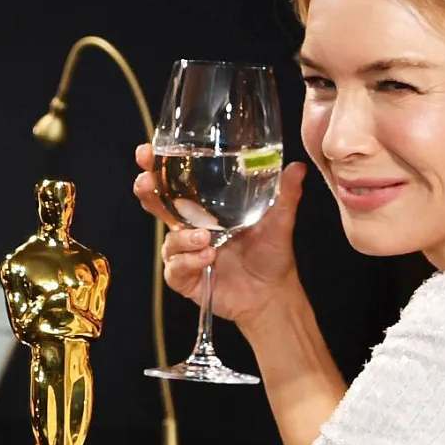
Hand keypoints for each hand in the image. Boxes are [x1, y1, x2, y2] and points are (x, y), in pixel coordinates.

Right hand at [133, 145, 309, 325]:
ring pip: (169, 240)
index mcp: (205, 210)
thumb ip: (285, 195)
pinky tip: (207, 257)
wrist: (272, 293)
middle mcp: (190, 228)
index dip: (157, 167)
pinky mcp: (185, 278)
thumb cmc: (271, 253)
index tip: (147, 152)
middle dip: (146, 191)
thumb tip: (297, 167)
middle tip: (147, 182)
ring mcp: (185, 254)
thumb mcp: (279, 220)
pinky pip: (176, 268)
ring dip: (183, 238)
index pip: (175, 184)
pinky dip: (189, 262)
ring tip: (205, 238)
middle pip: (156, 205)